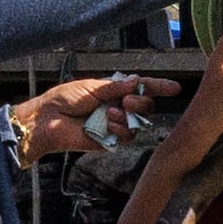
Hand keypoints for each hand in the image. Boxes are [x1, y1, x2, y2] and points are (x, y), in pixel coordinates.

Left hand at [15, 73, 176, 158]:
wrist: (47, 120)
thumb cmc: (64, 100)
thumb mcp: (92, 88)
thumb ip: (116, 87)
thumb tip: (137, 82)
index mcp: (114, 91)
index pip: (142, 88)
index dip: (159, 87)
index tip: (175, 87)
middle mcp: (118, 108)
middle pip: (146, 107)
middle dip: (142, 103)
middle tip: (127, 101)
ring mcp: (115, 125)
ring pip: (140, 123)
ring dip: (130, 116)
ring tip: (112, 112)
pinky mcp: (109, 141)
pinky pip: (127, 137)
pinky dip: (121, 129)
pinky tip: (108, 124)